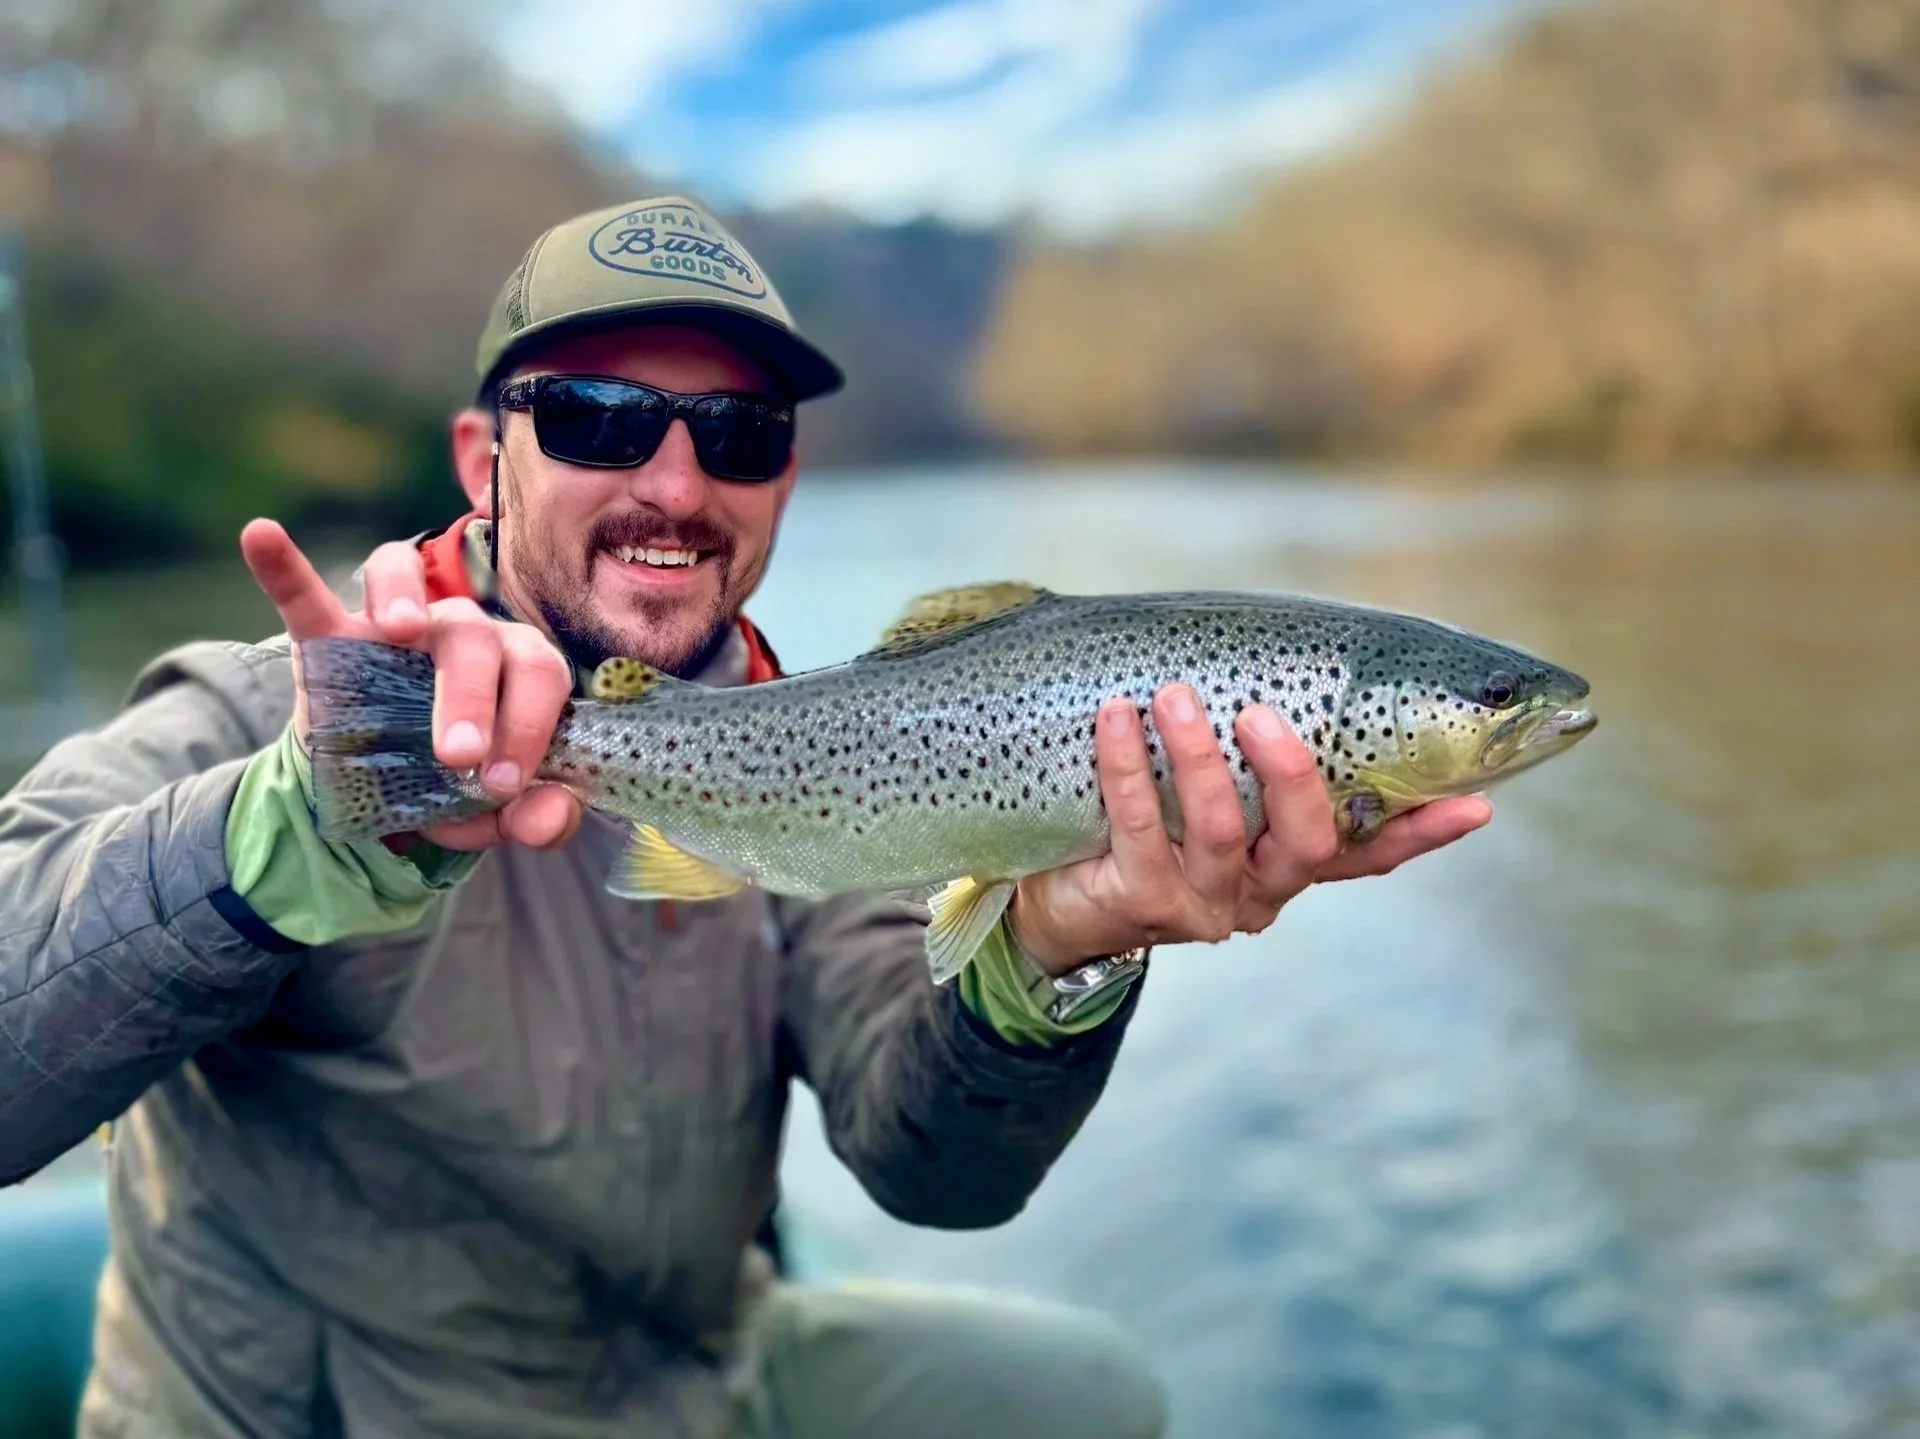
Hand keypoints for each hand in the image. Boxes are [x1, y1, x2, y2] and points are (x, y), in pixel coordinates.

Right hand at [239, 518, 581, 851]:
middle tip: (457, 756)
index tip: (503, 783)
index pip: (540, 671)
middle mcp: (464, 631)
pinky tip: (262, 536)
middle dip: (471, 697)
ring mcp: (393, 626)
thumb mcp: (495, 816)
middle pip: (477, 635)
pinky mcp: (328, 638)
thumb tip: (551, 819)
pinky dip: (284, 569)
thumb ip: (535, 817)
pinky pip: (306, 597)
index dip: (530, 723)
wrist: (379, 799)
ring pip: (406, 576)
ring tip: (399, 630)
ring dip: (402, 596)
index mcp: (517, 666)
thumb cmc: (454, 789)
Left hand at [1008, 684, 1492, 974]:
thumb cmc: (1137, 821)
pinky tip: (1115, 718)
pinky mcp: (1143, 901)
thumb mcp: (1201, 787)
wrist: (1053, 896)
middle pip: (1308, 841)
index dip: (1422, 832)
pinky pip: (1142, 826)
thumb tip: (1262, 654)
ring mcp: (1203, 902)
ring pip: (1224, 829)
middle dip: (1292, 773)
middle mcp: (1259, 891)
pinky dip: (1127, 765)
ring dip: (1199, 756)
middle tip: (1260, 714)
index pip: (1371, 854)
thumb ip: (1242, 749)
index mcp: (1287, 863)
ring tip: (1172, 695)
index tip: (1476, 805)